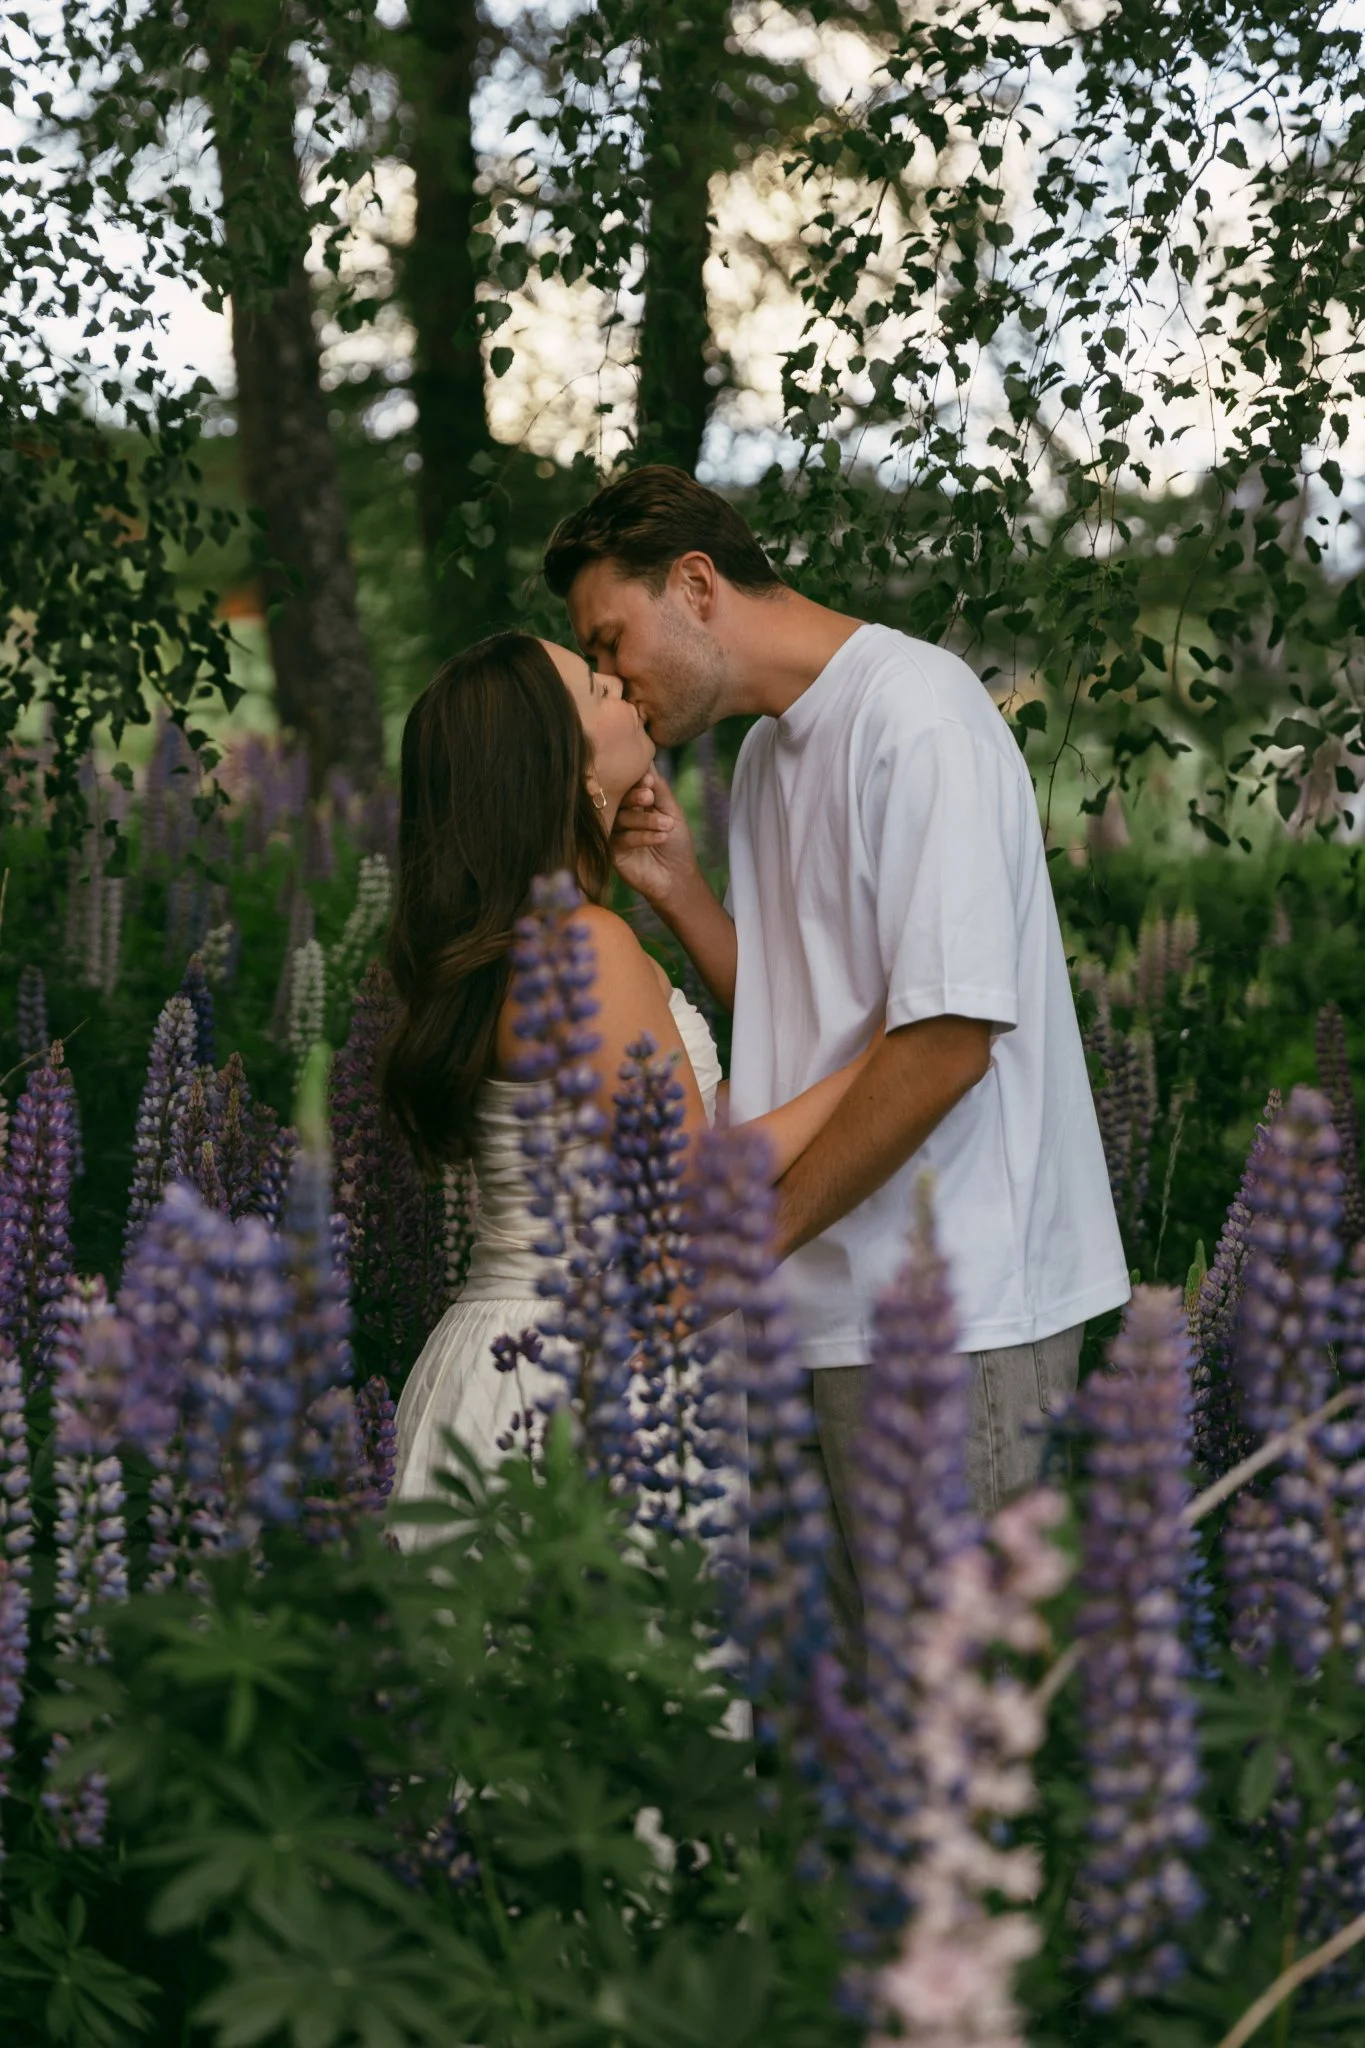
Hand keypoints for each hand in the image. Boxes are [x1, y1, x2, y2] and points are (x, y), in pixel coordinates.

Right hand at [611, 769, 698, 907]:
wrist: (676, 877)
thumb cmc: (676, 843)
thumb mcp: (673, 812)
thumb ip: (660, 789)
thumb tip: (648, 759)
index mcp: (634, 802)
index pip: (629, 785)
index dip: (637, 781)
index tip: (648, 781)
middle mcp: (622, 814)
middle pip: (620, 799)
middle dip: (636, 797)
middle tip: (649, 798)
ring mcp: (614, 832)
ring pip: (622, 818)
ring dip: (645, 820)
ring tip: (667, 825)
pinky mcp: (611, 851)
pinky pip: (622, 839)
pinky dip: (642, 836)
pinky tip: (660, 838)